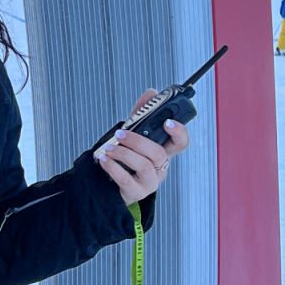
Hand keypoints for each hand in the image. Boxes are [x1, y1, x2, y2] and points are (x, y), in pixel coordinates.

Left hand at [96, 89, 188, 203]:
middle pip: (159, 153)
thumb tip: (151, 92)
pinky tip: (104, 159)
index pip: (181, 143)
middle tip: (121, 134)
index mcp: (163, 152)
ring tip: (109, 148)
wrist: (111, 184)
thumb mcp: (134, 134)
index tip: (168, 122)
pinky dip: (114, 167)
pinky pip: (127, 180)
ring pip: (144, 166)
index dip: (179, 133)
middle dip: (139, 141)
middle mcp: (160, 168)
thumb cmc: (127, 158)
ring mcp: (150, 182)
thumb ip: (141, 115)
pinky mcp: (136, 192)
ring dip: (124, 154)